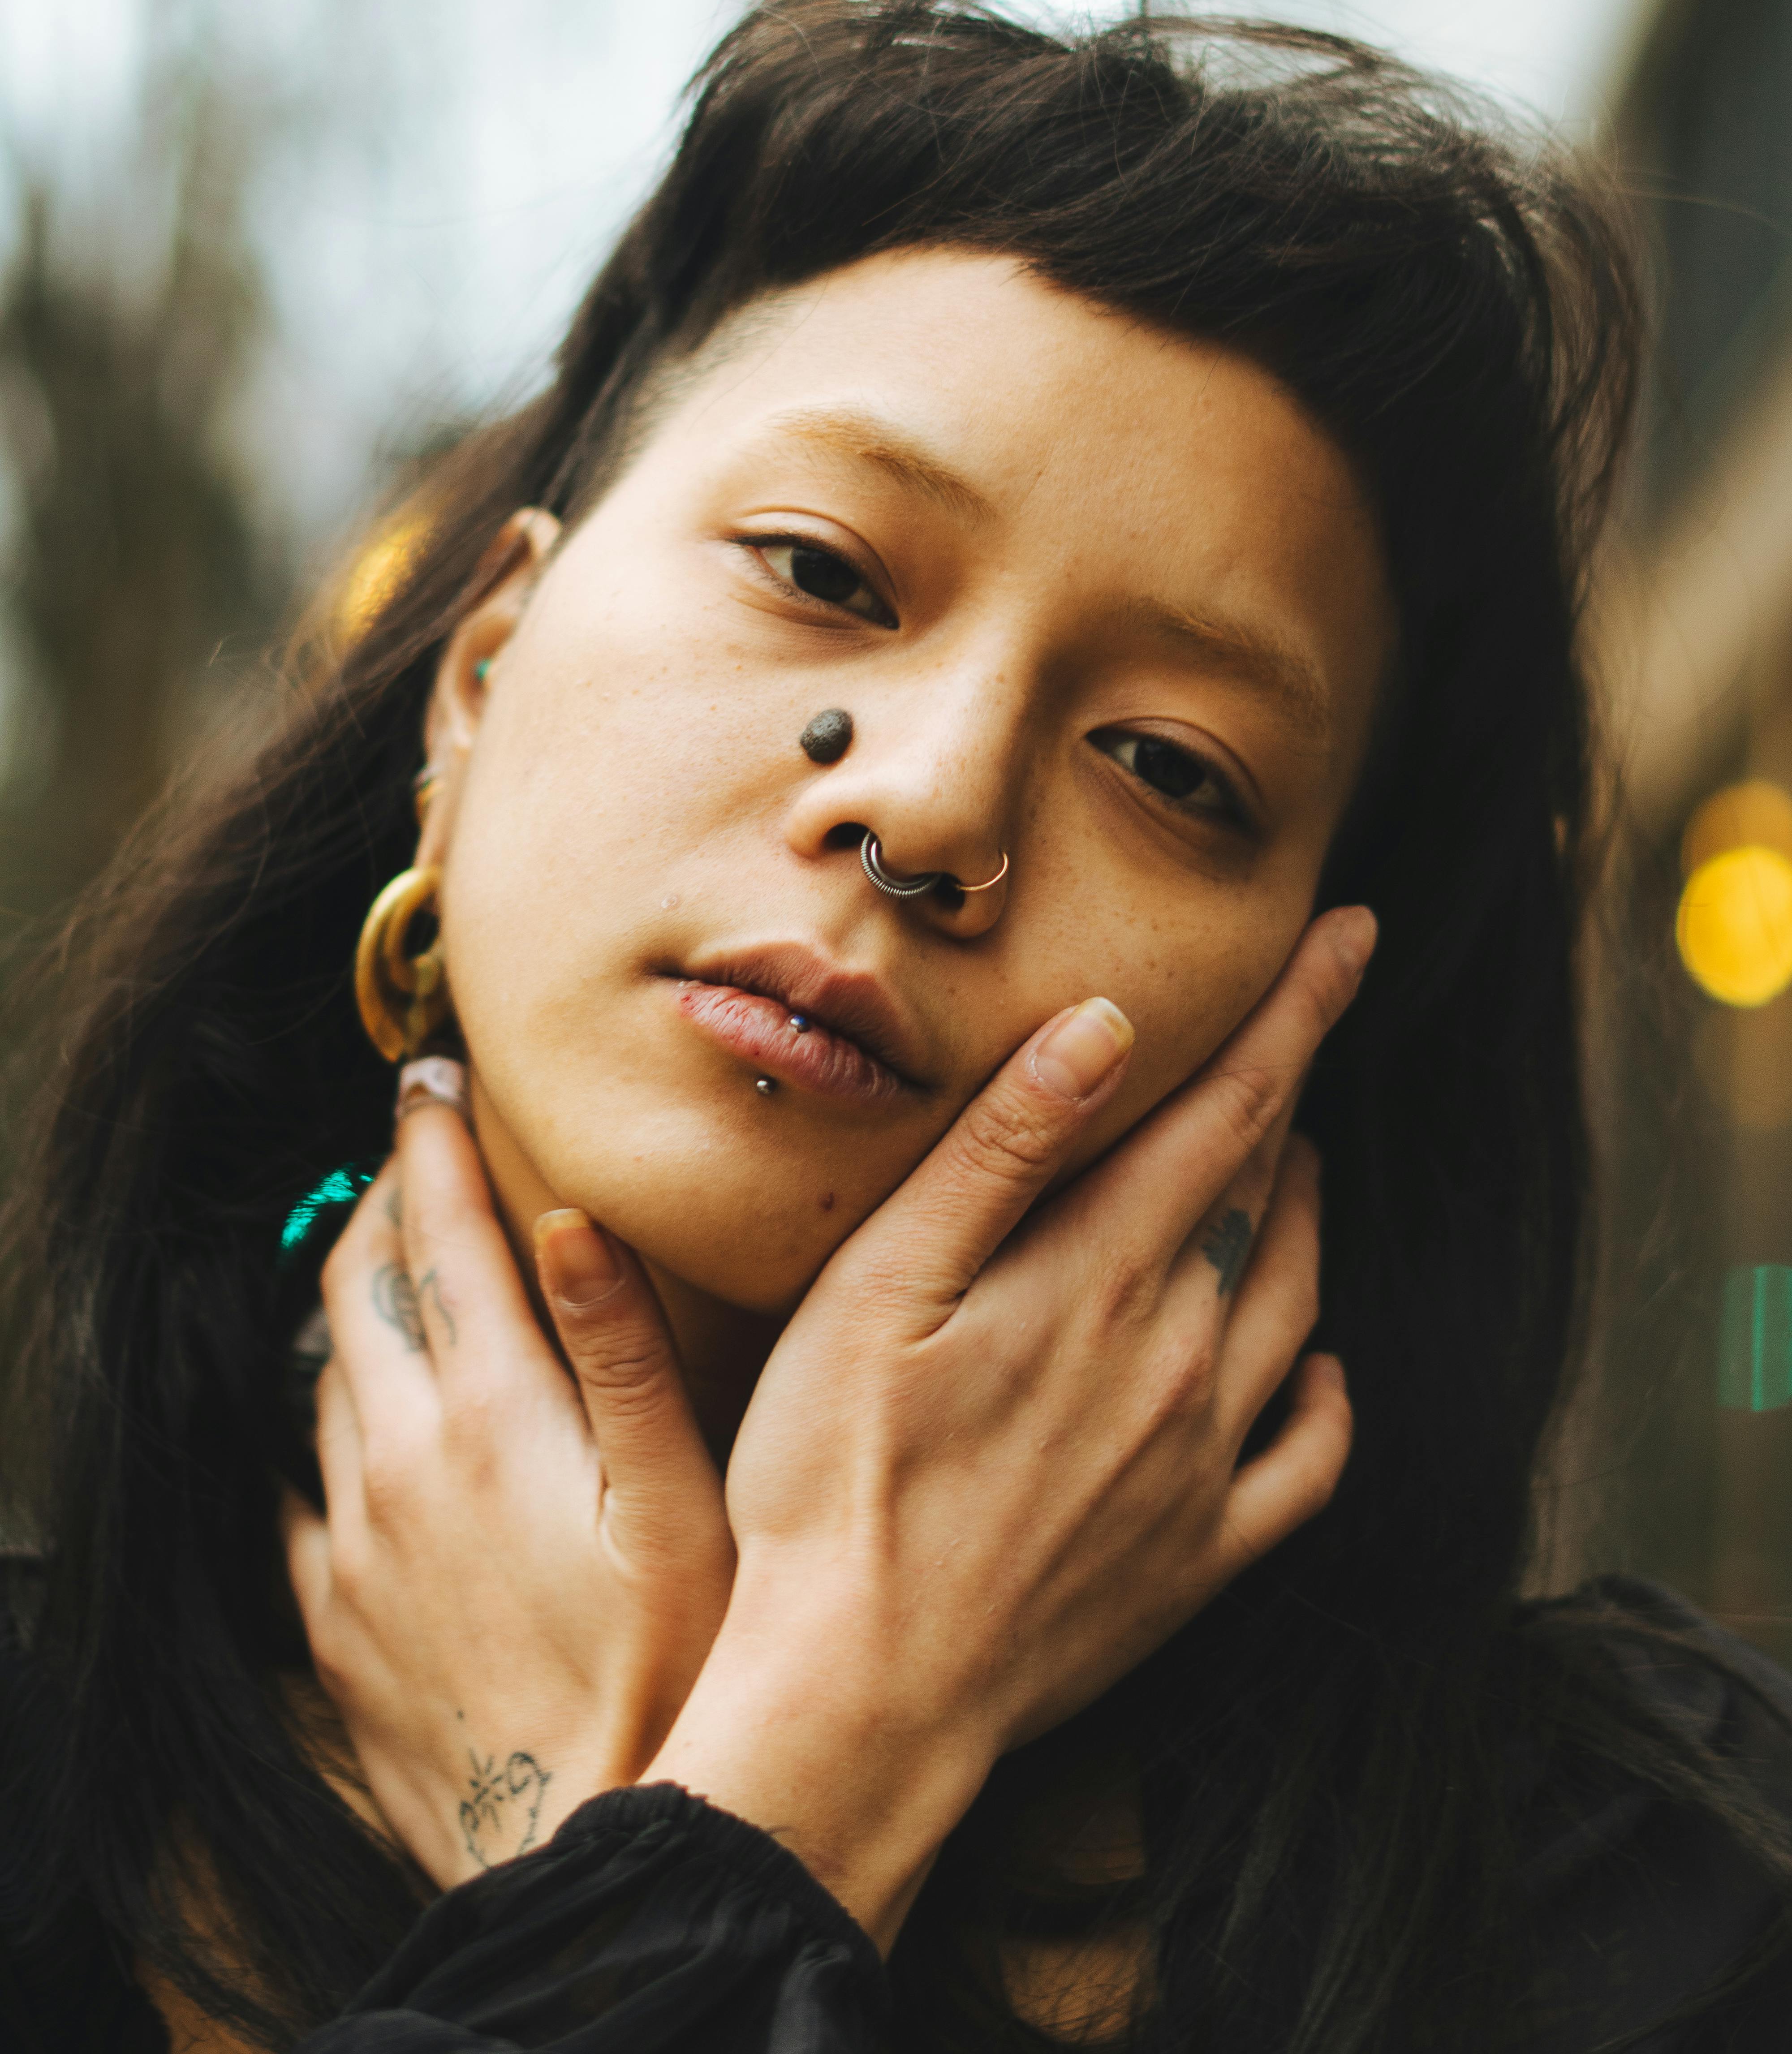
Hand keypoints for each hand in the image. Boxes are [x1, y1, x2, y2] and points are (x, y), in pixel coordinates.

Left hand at [283, 1073, 734, 1887]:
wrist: (579, 1840)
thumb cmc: (666, 1669)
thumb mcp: (680, 1501)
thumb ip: (625, 1354)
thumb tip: (573, 1220)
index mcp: (494, 1414)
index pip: (441, 1236)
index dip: (432, 1142)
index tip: (429, 1077)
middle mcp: (402, 1461)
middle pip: (360, 1286)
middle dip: (384, 1203)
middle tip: (417, 1157)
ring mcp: (355, 1541)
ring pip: (326, 1376)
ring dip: (355, 1305)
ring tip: (398, 1272)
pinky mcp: (334, 1614)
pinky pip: (300, 1489)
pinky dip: (326, 1426)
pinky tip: (357, 1426)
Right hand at [652, 907, 1371, 1948]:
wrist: (863, 1700)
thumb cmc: (837, 1479)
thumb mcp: (883, 1286)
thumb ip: (1001, 1153)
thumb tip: (1106, 1025)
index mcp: (1104, 1277)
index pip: (1235, 1108)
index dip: (1299, 1011)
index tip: (1354, 934)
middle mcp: (1181, 1357)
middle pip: (1266, 1188)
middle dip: (1293, 1089)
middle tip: (1303, 1020)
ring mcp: (1201, 1464)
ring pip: (1295, 1299)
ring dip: (1302, 1213)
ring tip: (1291, 1160)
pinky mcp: (1198, 1557)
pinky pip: (1308, 1459)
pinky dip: (1326, 1392)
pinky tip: (1318, 1363)